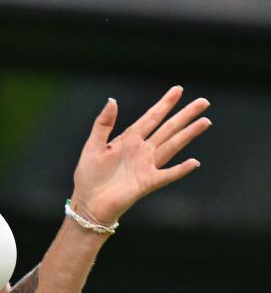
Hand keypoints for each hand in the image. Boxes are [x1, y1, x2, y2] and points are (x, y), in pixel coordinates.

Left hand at [71, 86, 210, 224]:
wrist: (88, 202)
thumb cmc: (89, 175)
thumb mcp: (92, 145)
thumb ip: (103, 124)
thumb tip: (112, 100)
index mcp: (128, 140)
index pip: (151, 118)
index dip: (164, 104)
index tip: (178, 89)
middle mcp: (142, 150)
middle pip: (168, 129)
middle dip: (185, 115)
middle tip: (203, 102)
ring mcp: (147, 166)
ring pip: (172, 146)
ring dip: (188, 134)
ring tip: (205, 121)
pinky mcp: (147, 183)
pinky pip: (167, 175)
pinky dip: (180, 169)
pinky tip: (194, 162)